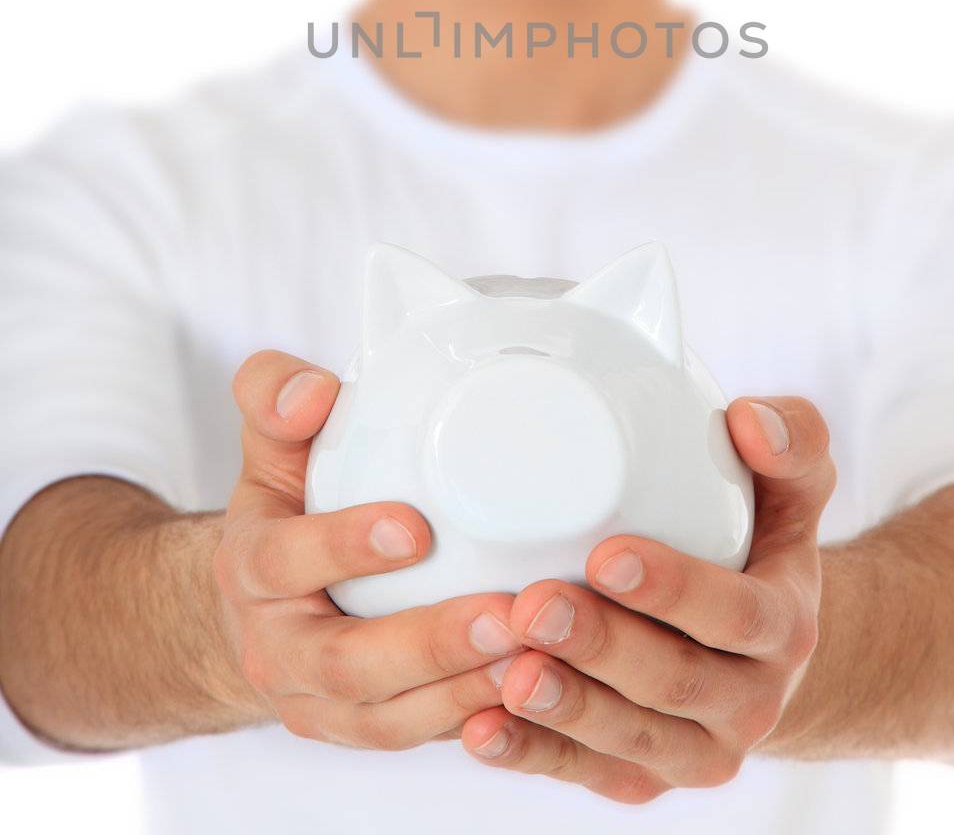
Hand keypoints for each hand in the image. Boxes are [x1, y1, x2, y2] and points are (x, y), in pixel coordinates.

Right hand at [212, 350, 527, 749]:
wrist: (258, 602)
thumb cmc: (285, 506)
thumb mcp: (270, 445)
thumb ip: (274, 395)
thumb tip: (312, 391)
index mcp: (250, 567)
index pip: (285, 561)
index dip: (344, 546)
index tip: (415, 527)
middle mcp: (274, 647)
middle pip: (346, 661)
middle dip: (428, 642)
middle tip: (504, 613)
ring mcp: (314, 703)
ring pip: (385, 718)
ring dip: (460, 691)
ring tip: (530, 655)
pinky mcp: (358, 730)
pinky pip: (412, 737)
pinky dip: (469, 720)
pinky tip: (526, 687)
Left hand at [458, 396, 835, 802]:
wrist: (763, 648)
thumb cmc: (760, 541)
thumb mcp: (792, 490)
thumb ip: (791, 439)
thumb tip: (750, 420)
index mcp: (784, 628)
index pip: (737, 614)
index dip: (674, 590)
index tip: (606, 555)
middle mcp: (750, 702)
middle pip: (674, 682)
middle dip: (601, 647)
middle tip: (534, 604)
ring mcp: (697, 750)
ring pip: (631, 740)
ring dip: (566, 709)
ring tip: (509, 673)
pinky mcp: (647, 779)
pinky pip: (589, 775)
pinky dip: (534, 756)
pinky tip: (483, 729)